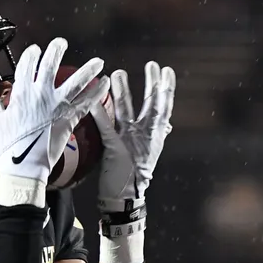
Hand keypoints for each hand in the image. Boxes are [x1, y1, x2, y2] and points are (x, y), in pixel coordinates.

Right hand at [0, 38, 106, 207]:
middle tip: (62, 43)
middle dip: (57, 50)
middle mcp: (40, 94)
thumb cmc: (9, 145)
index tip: (35, 50)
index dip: (31, 55)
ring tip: (98, 61)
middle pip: (50, 65)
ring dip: (89, 70)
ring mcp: (57, 104)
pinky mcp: (70, 117)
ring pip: (76, 81)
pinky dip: (98, 92)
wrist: (24, 163)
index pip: (26, 66)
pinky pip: (88, 101)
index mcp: (21, 93)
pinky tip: (105, 83)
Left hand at [90, 61, 174, 215]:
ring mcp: (130, 140)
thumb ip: (157, 135)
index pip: (164, 108)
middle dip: (152, 84)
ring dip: (122, 91)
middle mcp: (145, 135)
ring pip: (126, 111)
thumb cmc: (134, 175)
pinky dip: (100, 113)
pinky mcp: (114, 147)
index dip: (166, 89)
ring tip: (117, 73)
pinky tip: (95, 100)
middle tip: (152, 64)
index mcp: (154, 135)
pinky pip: (106, 127)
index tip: (167, 71)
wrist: (125, 198)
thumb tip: (168, 123)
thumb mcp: (149, 152)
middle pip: (151, 105)